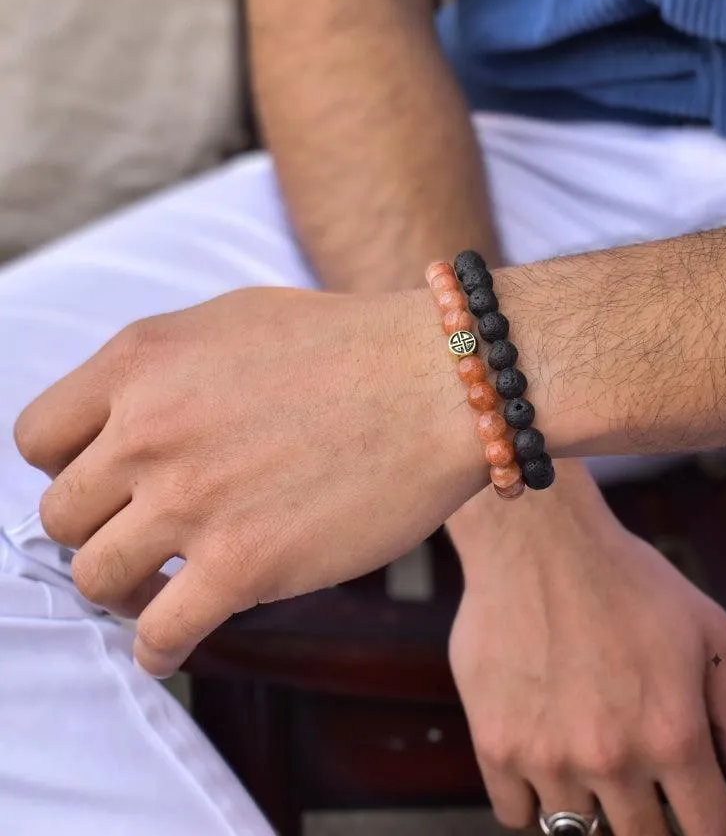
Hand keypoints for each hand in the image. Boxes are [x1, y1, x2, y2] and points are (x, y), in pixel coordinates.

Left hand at [15, 286, 482, 676]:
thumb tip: (125, 419)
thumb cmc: (353, 345)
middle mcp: (150, 429)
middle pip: (61, 514)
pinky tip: (174, 645)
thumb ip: (163, 368)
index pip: (37, 436)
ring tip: (154, 591)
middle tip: (138, 537)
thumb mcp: (235, 319)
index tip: (104, 484)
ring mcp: (193, 501)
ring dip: (120, 591)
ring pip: (96, 577)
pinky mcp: (244, 566)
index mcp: (141, 361)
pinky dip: (157, 650)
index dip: (67, 467)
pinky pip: (158, 635)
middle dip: (97, 528)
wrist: (442, 383)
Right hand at [449, 462, 725, 835]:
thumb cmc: (627, 578)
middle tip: (641, 783)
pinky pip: (515, 814)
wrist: (537, 540)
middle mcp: (613, 758)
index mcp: (673, 735)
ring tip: (588, 756)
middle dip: (651, 821)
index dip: (710, 828)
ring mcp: (548, 757)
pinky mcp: (496, 745)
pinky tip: (544, 756)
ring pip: (576, 831)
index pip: (708, 831)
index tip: (699, 817)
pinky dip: (531, 798)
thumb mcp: (708, 629)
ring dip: (590, 806)